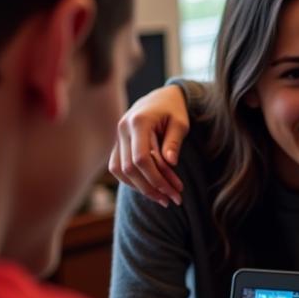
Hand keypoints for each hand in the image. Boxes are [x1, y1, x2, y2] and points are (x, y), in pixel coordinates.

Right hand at [108, 84, 188, 205]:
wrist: (161, 97)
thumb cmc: (174, 109)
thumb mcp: (180, 123)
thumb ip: (174, 142)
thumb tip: (171, 163)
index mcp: (138, 121)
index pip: (141, 158)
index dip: (157, 178)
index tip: (174, 192)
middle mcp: (122, 129)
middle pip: (130, 168)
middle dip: (151, 188)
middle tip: (173, 200)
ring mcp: (117, 136)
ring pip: (120, 170)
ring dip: (140, 188)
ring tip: (163, 199)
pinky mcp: (118, 143)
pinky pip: (118, 167)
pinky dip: (132, 181)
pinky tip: (150, 188)